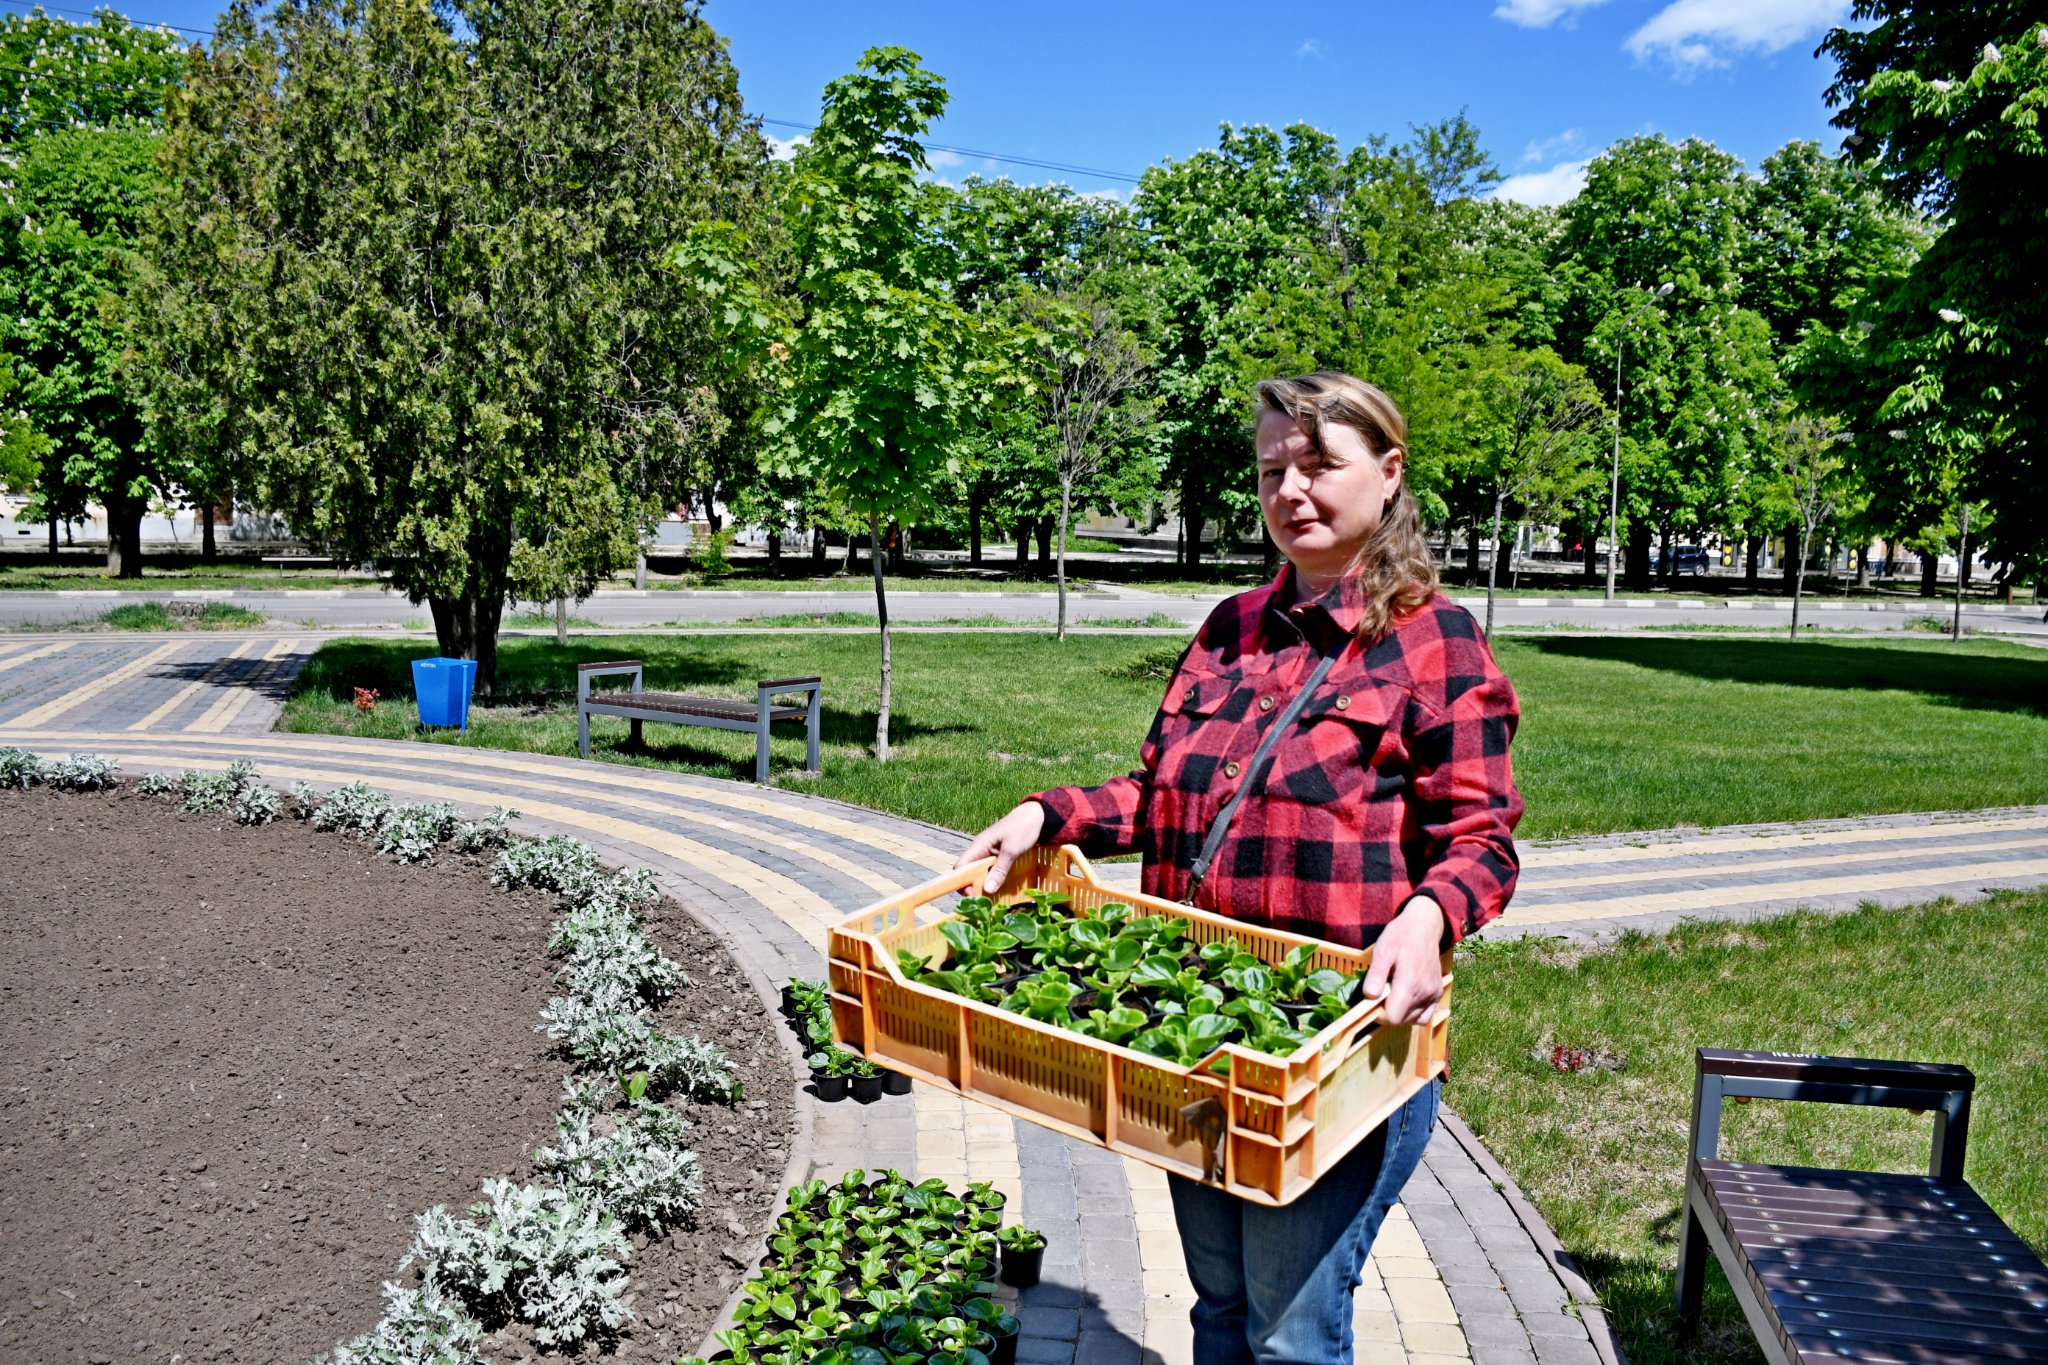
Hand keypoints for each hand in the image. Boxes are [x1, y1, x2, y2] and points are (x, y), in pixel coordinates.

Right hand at [955, 802, 1047, 894]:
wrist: (1038, 815)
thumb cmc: (1023, 828)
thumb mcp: (1012, 851)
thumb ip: (999, 870)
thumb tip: (987, 890)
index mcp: (979, 846)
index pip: (960, 867)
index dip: (962, 882)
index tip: (974, 894)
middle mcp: (981, 850)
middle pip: (969, 872)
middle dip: (974, 886)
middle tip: (986, 899)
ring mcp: (990, 853)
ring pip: (980, 872)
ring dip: (985, 884)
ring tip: (994, 897)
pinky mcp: (999, 856)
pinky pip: (991, 870)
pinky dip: (994, 878)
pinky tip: (1002, 887)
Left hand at [1363, 897, 1446, 1025]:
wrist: (1424, 927)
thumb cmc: (1400, 936)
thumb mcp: (1382, 951)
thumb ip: (1376, 975)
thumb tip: (1369, 997)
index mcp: (1410, 983)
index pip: (1393, 1016)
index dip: (1378, 1014)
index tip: (1372, 1001)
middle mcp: (1425, 992)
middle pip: (1401, 1019)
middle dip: (1386, 1012)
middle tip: (1380, 993)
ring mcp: (1433, 994)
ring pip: (1412, 1019)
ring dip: (1399, 1013)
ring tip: (1392, 993)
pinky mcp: (1438, 994)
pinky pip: (1425, 1016)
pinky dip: (1413, 1015)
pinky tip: (1404, 1001)